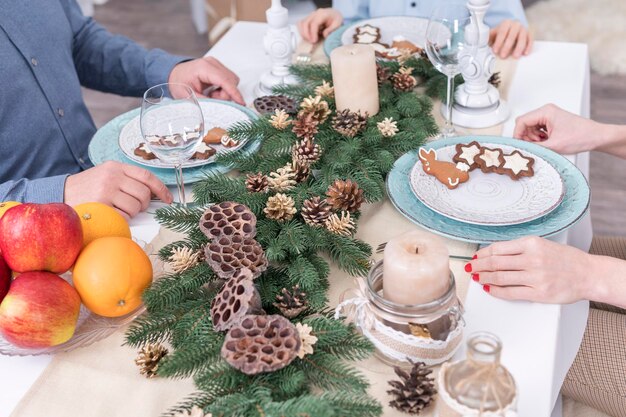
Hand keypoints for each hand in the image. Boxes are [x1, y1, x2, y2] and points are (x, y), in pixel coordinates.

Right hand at [64, 161, 172, 217]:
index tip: (168, 199)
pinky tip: (111, 215)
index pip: (147, 176)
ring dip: (132, 213)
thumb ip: (127, 180)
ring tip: (119, 210)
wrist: (60, 194)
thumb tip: (153, 194)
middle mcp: (112, 176)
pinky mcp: (101, 205)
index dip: (161, 189)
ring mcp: (106, 190)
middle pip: (144, 194)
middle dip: (143, 204)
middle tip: (134, 207)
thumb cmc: (88, 188)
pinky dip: (122, 219)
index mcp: (116, 167)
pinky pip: (123, 216)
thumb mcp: (106, 175)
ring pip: (135, 206)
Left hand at [168, 57, 243, 104]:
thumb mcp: (188, 96)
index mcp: (204, 68)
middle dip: (225, 94)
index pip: (225, 80)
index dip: (234, 92)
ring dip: (224, 92)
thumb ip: (205, 102)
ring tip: (211, 95)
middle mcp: (212, 63)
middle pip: (231, 81)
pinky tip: (213, 91)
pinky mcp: (218, 68)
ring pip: (232, 81)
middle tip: (212, 99)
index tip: (241, 102)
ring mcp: (216, 65)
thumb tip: (218, 108)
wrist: (174, 74)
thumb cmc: (178, 82)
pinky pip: (229, 81)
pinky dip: (223, 89)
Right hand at [298, 8, 342, 42]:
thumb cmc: (335, 19)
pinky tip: (307, 37)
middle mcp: (314, 13)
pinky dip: (302, 31)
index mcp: (322, 14)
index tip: (314, 41)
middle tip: (312, 42)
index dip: (313, 33)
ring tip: (309, 40)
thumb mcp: (338, 24)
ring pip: (301, 23)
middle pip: (305, 23)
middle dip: (307, 34)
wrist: (333, 14)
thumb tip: (324, 35)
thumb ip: (331, 29)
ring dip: (303, 33)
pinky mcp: (307, 19)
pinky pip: (300, 24)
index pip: (314, 23)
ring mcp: (310, 16)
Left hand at [465, 236, 591, 303]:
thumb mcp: (542, 245)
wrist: (588, 274)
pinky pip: (510, 292)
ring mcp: (535, 277)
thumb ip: (520, 249)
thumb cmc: (566, 260)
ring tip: (477, 277)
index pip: (498, 248)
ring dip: (484, 277)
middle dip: (479, 265)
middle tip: (470, 268)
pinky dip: (496, 290)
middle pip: (495, 262)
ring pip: (500, 277)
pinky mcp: (538, 293)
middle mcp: (532, 259)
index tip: (476, 256)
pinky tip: (489, 288)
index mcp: (532, 243)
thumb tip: (494, 254)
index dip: (483, 253)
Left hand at [489, 20, 532, 58]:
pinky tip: (525, 53)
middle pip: (512, 35)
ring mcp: (523, 29)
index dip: (498, 42)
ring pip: (522, 38)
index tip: (495, 51)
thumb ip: (487, 38)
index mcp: (506, 23)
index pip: (502, 32)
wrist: (511, 30)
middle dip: (507, 46)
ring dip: (519, 47)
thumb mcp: (493, 34)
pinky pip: (530, 40)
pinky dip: (528, 47)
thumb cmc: (500, 34)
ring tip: (515, 56)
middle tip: (503, 56)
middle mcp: (516, 25)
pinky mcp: (529, 35)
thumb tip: (480, 43)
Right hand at [513, 104, 601, 153]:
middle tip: (534, 145)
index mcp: (546, 111)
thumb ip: (534, 147)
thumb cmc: (581, 136)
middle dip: (526, 137)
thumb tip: (521, 149)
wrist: (596, 137)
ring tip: (544, 144)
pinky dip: (539, 138)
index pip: (521, 121)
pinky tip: (547, 142)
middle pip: (525, 124)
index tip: (518, 145)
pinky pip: (537, 129)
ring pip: (530, 127)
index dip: (517, 134)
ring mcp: (549, 116)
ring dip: (533, 138)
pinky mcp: (552, 121)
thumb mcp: (553, 145)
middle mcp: (546, 111)